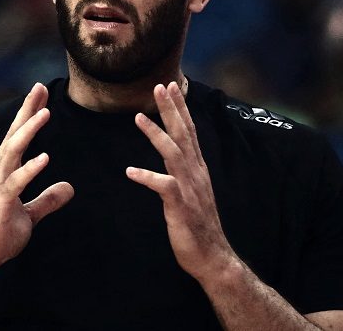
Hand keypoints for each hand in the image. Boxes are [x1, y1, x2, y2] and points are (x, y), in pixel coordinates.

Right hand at [0, 83, 74, 274]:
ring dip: (29, 131)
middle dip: (27, 110)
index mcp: (5, 171)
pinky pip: (16, 182)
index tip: (41, 92)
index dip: (29, 113)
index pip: (18, 136)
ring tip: (45, 113)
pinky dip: (30, 169)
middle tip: (39, 87)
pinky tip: (44, 158)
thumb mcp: (30, 214)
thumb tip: (69, 187)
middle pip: (14, 134)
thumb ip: (48, 199)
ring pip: (12, 151)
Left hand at [126, 82, 234, 284]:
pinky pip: (163, 187)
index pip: (189, 131)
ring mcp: (189, 188)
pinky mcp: (181, 205)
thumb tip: (175, 154)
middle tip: (159, 86)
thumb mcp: (192, 190)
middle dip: (171, 109)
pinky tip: (130, 172)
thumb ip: (184, 170)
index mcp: (197, 167)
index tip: (170, 86)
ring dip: (156, 134)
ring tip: (138, 117)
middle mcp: (195, 172)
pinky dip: (147, 177)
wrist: (212, 255)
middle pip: (183, 134)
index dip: (180, 108)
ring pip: (173, 154)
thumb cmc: (198, 224)